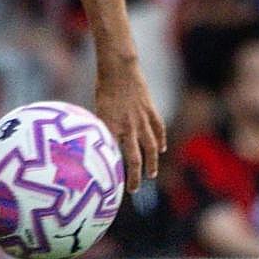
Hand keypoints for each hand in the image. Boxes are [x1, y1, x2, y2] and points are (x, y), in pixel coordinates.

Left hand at [94, 65, 165, 192]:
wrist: (119, 69)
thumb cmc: (103, 89)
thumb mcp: (96, 110)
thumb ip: (99, 129)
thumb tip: (96, 145)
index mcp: (111, 128)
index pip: (114, 158)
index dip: (114, 173)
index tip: (112, 186)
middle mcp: (128, 127)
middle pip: (134, 159)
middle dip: (134, 177)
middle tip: (132, 189)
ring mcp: (142, 120)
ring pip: (151, 148)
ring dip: (151, 164)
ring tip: (151, 175)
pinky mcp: (151, 111)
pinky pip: (159, 130)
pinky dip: (161, 141)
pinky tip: (162, 149)